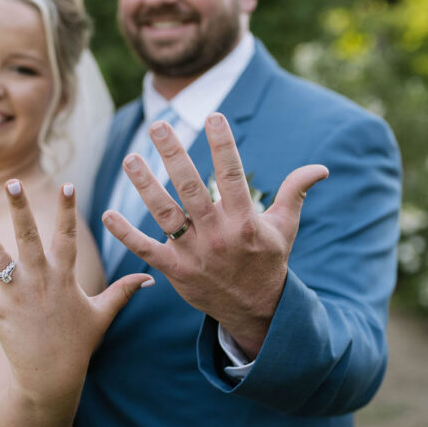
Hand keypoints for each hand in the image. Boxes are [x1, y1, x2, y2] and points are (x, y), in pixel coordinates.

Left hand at [0, 181, 152, 405]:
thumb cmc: (78, 345)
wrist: (51, 378)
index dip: (68, 210)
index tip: (68, 185)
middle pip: (28, 237)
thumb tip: (151, 277)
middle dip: (21, 208)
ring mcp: (16, 294)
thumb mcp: (102, 315)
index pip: (68, 236)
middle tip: (12, 181)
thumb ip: (124, 291)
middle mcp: (40, 280)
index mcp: (65, 277)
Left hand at [101, 112, 328, 358]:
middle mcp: (218, 234)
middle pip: (191, 188)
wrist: (255, 310)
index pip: (232, 175)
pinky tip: (106, 214)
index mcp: (245, 220)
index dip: (223, 145)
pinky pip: (146, 250)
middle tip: (158, 126)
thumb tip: (321, 167)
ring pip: (165, 214)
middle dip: (174, 155)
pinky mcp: (175, 271)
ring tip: (130, 159)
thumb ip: (296, 192)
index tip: (213, 116)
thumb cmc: (268, 261)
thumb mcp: (286, 227)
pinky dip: (125, 234)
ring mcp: (195, 253)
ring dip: (145, 186)